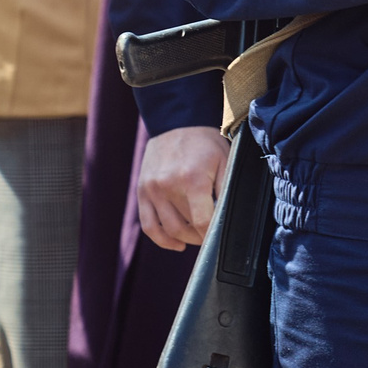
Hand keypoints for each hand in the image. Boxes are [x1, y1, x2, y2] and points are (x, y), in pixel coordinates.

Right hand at [137, 125, 228, 251]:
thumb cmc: (205, 144)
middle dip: (201, 236)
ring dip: (184, 239)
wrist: (177, 123)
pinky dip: (161, 240)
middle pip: (185, 227)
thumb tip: (225, 218)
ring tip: (197, 238)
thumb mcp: (224, 161)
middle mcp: (168, 187)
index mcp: (192, 180)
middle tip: (211, 236)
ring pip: (167, 230)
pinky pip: (148, 225)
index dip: (212, 235)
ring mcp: (152, 191)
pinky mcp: (142, 192)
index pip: (202, 221)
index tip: (219, 238)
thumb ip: (224, 190)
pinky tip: (176, 244)